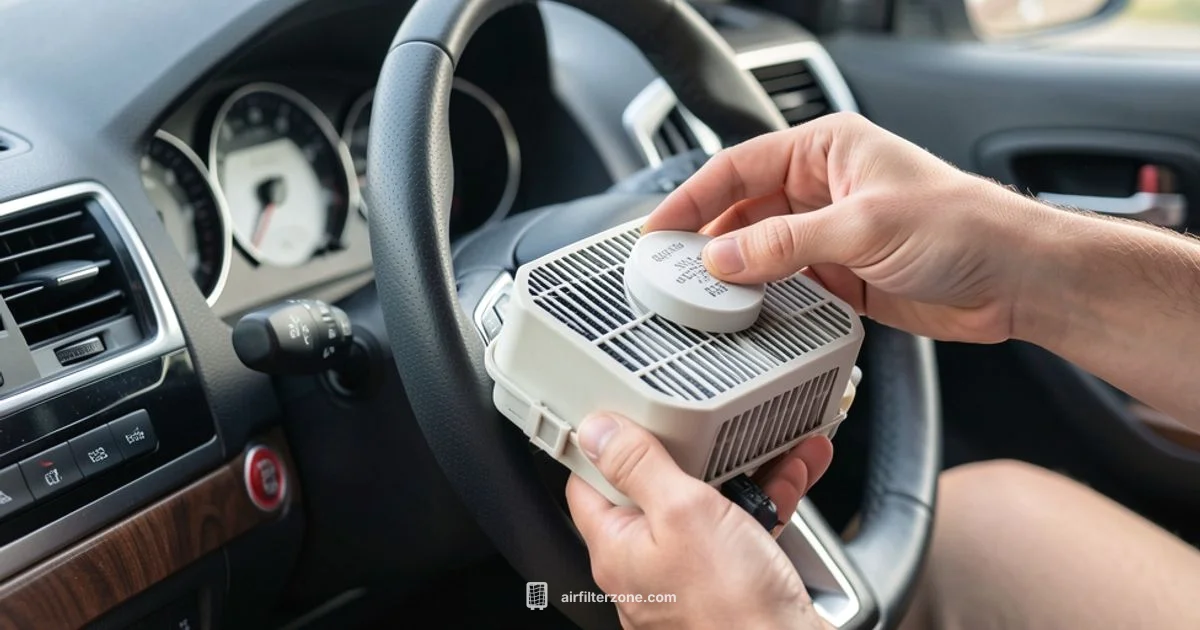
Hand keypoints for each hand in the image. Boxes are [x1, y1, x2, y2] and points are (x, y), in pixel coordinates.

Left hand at [565, 412, 832, 629]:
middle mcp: (645, 566)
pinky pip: (740, 529)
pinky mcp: (728, 584)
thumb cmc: (731, 607)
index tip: (624, 412)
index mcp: (617, 548)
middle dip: (693, 450)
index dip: (605, 444)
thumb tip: (597, 431)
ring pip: (706, 506)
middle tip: (710, 422)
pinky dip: (765, 499)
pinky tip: (793, 475)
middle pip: (655, 489)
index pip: (589, 483)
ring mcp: (687, 576)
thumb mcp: (682, 511)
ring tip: (772, 441)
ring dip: (742, 470)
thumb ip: (639, 465)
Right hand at [642, 112, 1055, 343]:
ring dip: (732, 278)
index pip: (738, 167)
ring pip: (758, 254)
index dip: (693, 198)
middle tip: (668, 274)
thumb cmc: (963, 227)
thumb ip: (786, 244)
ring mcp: (828, 236)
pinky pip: (783, 288)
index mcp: (826, 150)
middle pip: (741, 213)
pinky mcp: (838, 277)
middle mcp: (821, 189)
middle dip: (706, 243)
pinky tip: (743, 318)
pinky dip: (761, 303)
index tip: (658, 229)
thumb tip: (723, 259)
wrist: (1016, 281)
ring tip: (698, 301)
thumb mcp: (863, 226)